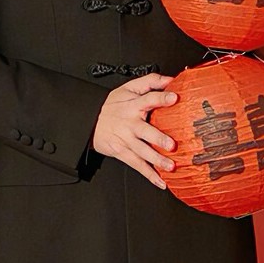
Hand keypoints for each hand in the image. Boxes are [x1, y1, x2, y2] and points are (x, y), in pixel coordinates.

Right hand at [91, 73, 177, 187]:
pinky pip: (137, 165)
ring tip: (170, 166)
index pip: (149, 99)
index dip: (161, 98)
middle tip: (171, 145)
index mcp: (134, 105)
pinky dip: (149, 175)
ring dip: (157, 160)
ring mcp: (126, 140)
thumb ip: (151, 81)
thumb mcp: (128, 88)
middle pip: (146, 131)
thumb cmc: (113, 105)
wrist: (89, 121)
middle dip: (158, 138)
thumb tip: (172, 79)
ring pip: (143, 151)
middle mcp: (131, 123)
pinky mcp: (123, 152)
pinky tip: (161, 182)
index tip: (174, 98)